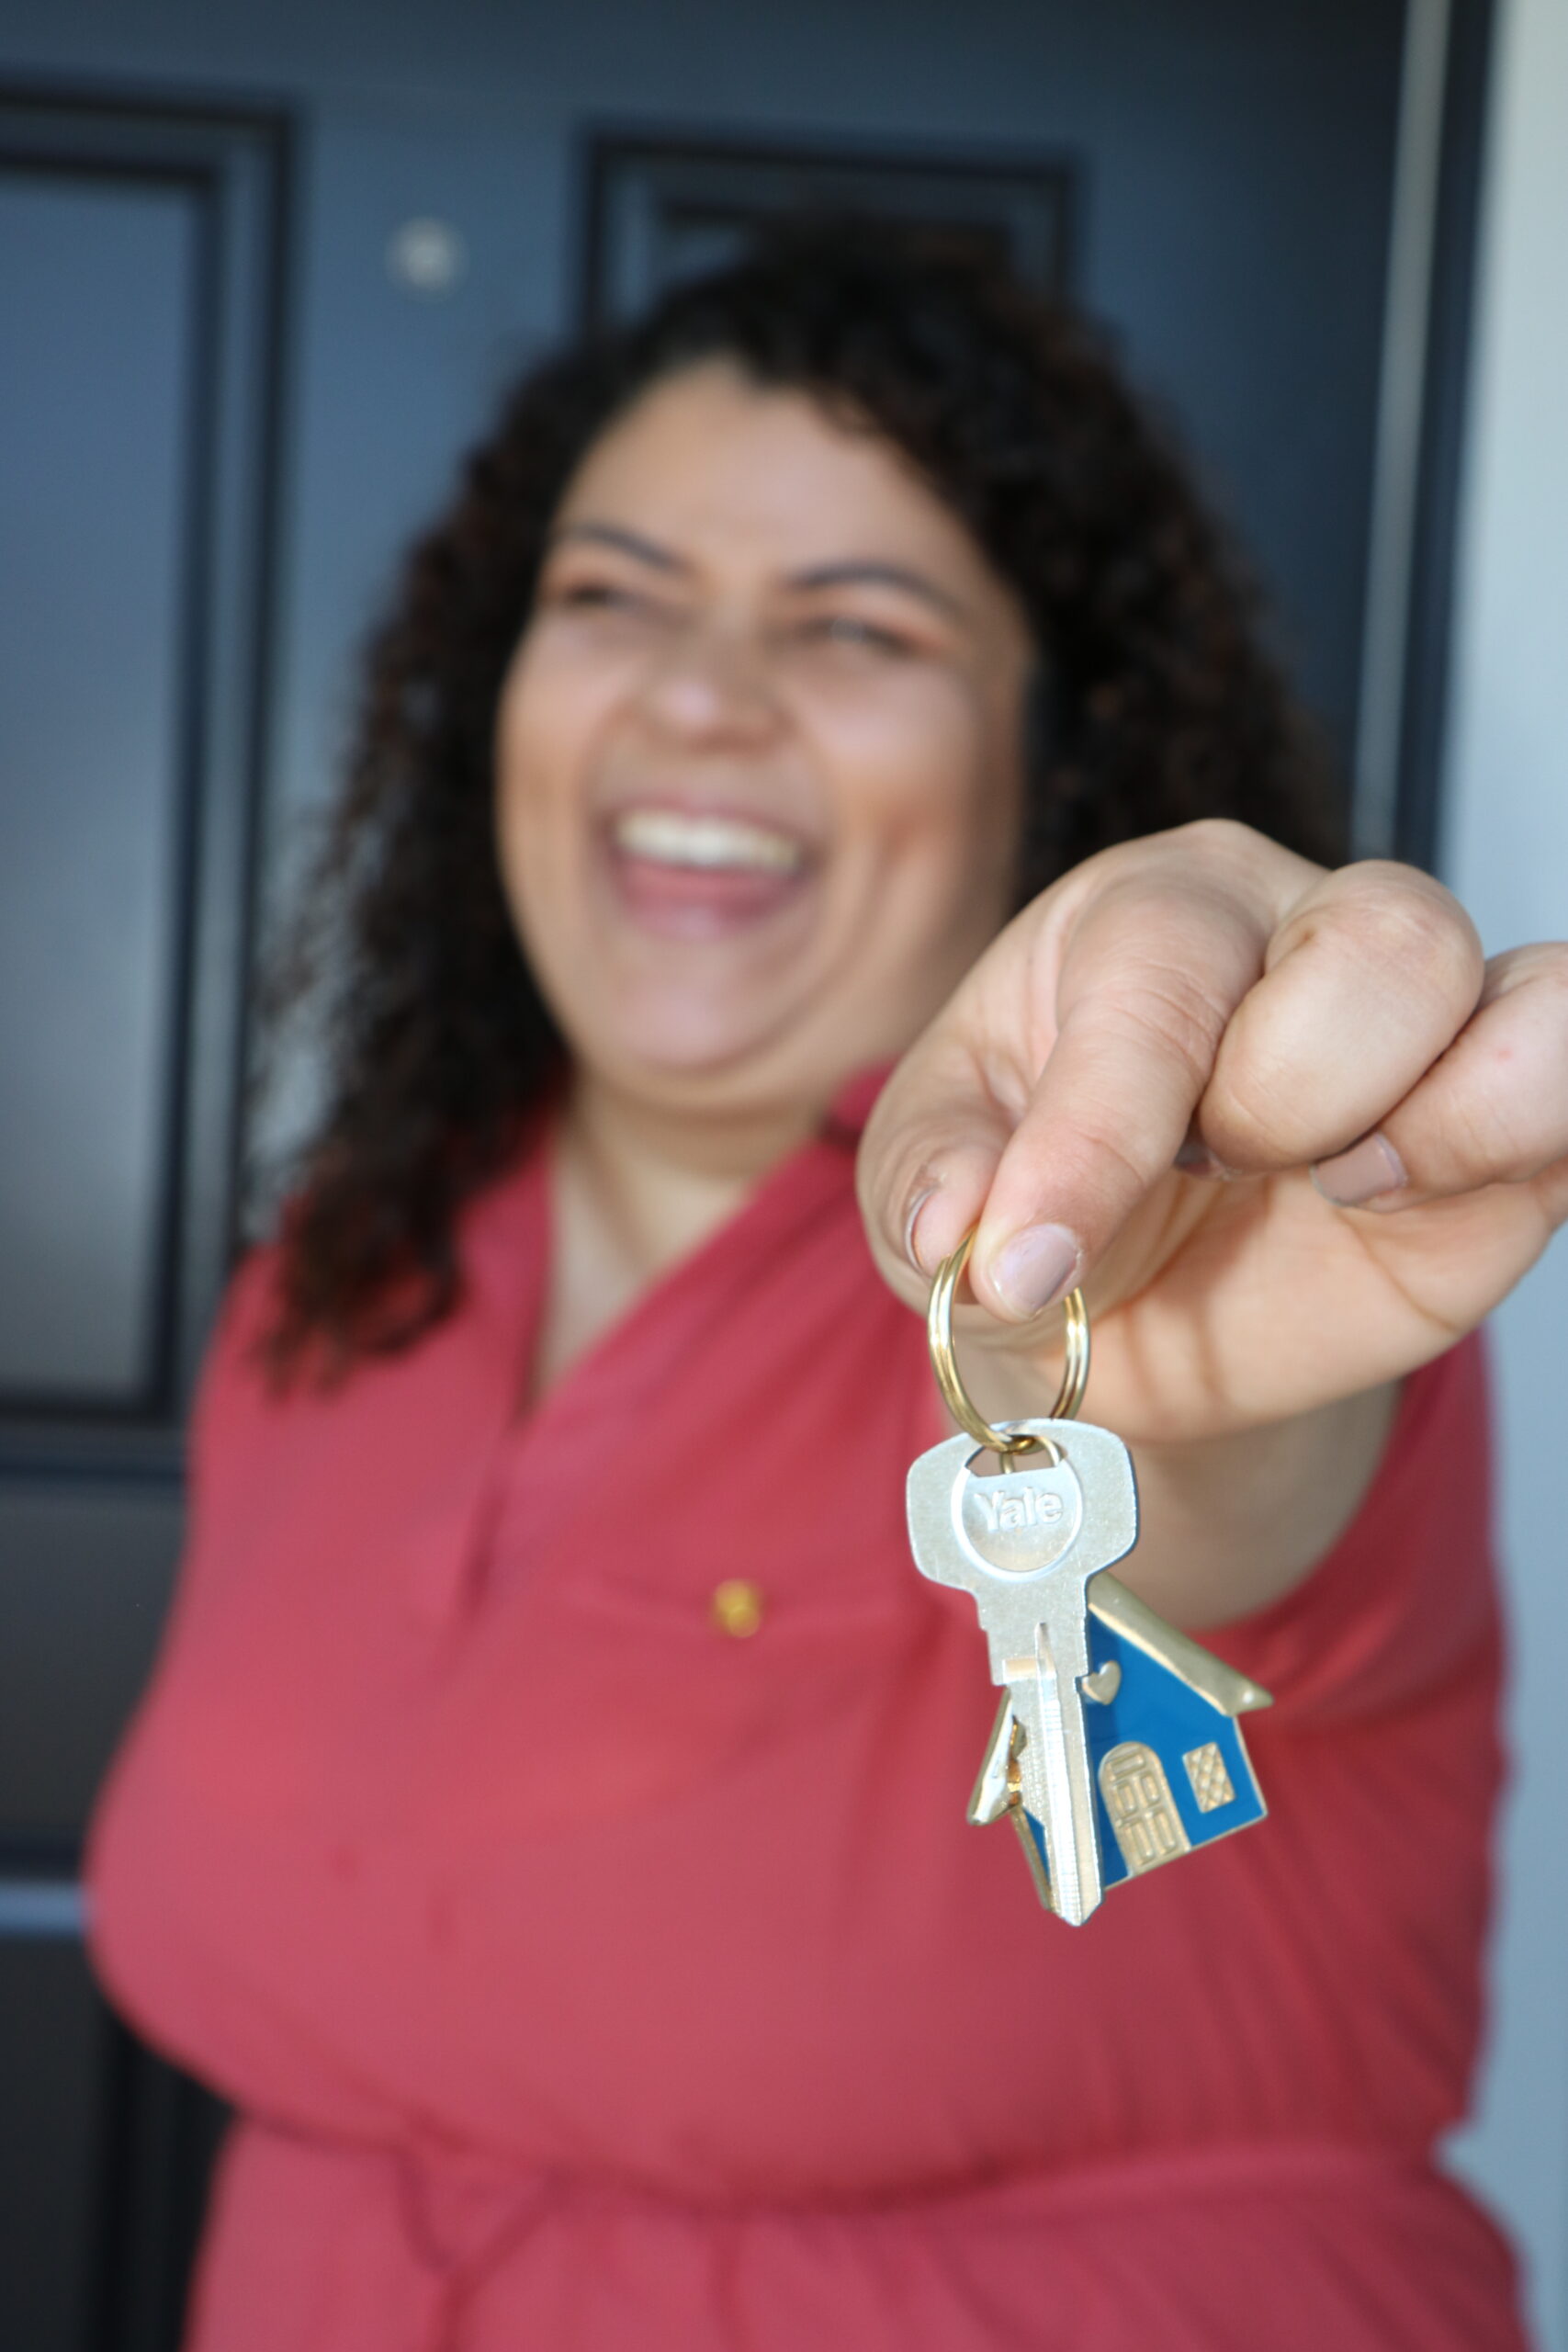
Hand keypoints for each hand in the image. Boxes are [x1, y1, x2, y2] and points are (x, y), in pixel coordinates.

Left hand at [859, 820, 1567, 1446]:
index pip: (1159, 978)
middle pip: (1376, 941)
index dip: (1095, 1136)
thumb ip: (926, 1187)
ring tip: (1325, 1187)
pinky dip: (1515, 1130)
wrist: (1140, 1317)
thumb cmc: (1037, 1207)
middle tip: (1214, 1173)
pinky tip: (1403, 1198)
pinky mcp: (1509, 1105)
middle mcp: (1300, 925)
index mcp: (1146, 914)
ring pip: (1498, 983)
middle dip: (1280, 1104)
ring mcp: (1421, 1013)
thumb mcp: (929, 1198)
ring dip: (1416, 1128)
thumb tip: (964, 1222)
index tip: (1028, 1267)